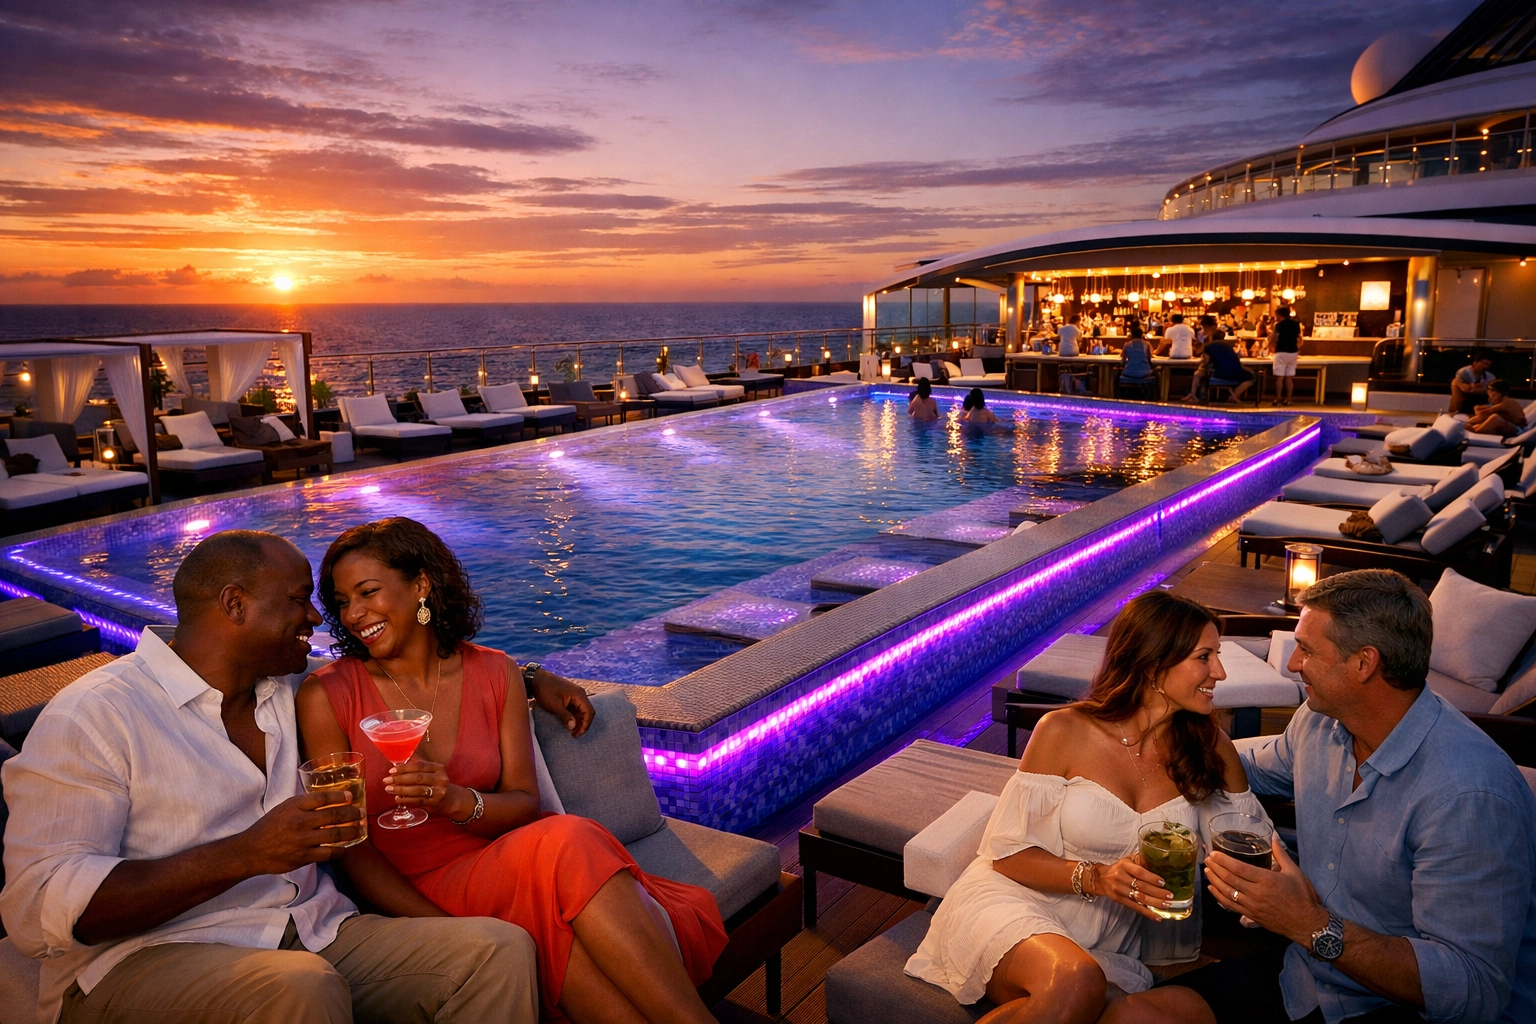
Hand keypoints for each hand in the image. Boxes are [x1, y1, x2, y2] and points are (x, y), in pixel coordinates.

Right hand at [233, 791, 362, 872]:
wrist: (252, 851)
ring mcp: (303, 840)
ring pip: (335, 834)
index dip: (339, 796)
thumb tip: (328, 801)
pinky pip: (328, 853)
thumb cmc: (269, 827)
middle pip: (333, 815)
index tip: (350, 797)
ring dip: (351, 832)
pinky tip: (344, 848)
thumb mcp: (283, 808)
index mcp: (294, 806)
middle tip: (361, 813)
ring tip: (358, 829)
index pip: (322, 798)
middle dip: (352, 814)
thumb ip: (303, 804)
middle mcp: (300, 821)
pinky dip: (339, 850)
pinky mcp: (303, 857)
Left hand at [386, 758, 454, 813]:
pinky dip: (406, 800)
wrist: (449, 799)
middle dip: (399, 779)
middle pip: (417, 778)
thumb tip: (401, 755)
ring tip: (389, 789)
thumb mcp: (430, 771)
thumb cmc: (434, 782)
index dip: (404, 768)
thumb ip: (417, 763)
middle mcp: (440, 779)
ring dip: (400, 790)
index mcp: (438, 768)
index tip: (391, 771)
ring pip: (416, 790)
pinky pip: (417, 801)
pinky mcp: (435, 803)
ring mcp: (439, 792)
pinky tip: (397, 799)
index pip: (419, 766)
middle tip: (386, 781)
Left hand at [529, 670, 594, 736]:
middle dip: (582, 724)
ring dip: (578, 721)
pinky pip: (576, 708)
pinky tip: (568, 723)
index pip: (589, 712)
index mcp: (579, 694)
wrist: (536, 679)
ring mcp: (575, 694)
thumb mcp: (554, 705)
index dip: (585, 725)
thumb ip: (564, 716)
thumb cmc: (544, 690)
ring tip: (571, 731)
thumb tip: (573, 727)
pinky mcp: (570, 696)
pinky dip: (574, 716)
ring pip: (582, 710)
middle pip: (587, 712)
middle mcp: (580, 694)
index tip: (577, 734)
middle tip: (574, 734)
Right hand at [1091, 855, 1172, 921]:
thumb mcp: (1128, 860)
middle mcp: (1120, 877)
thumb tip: (1160, 863)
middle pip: (1141, 886)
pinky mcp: (1119, 900)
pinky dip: (1147, 913)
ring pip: (1139, 898)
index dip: (1151, 878)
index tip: (1163, 882)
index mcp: (1124, 865)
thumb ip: (1141, 862)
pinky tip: (1157, 916)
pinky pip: (1135, 907)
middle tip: (1169, 896)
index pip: (1139, 872)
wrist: (1101, 878)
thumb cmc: (1119, 868)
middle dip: (1157, 892)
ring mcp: (1119, 890)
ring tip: (1166, 905)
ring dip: (1155, 903)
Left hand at [1205, 836, 1325, 943]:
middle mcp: (1256, 893)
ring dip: (1214, 880)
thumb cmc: (1302, 896)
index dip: (1223, 860)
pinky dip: (1219, 896)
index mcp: (1266, 880)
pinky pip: (1230, 905)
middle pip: (1229, 879)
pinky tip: (1212, 889)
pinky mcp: (1251, 915)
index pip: (1239, 868)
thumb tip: (1273, 838)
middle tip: (1206, 859)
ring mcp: (1252, 905)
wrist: (1306, 923)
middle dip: (1215, 868)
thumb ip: (1281, 854)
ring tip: (1206, 870)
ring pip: (1227, 892)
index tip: (1213, 853)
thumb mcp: (1294, 872)